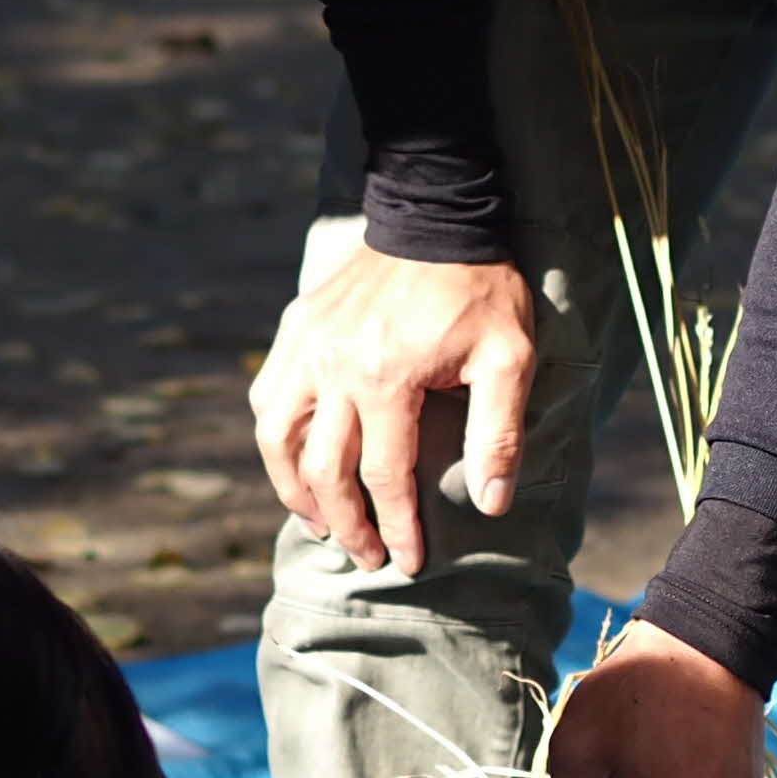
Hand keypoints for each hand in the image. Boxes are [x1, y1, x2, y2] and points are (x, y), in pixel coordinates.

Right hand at [250, 245, 532, 582]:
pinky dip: (275, 435)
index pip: (384, 476)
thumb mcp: (510, 357)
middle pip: (324, 470)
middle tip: (366, 557)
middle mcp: (334, 367)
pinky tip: (294, 458)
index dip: (396, 527)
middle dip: (346, 525)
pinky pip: (267, 395)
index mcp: (387, 379)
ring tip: (319, 521)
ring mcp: (307, 347)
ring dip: (294, 489)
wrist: (436, 216)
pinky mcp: (296, 328)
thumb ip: (499, 433)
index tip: (408, 561)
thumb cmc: (479, 290)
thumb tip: (491, 503)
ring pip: (277, 437)